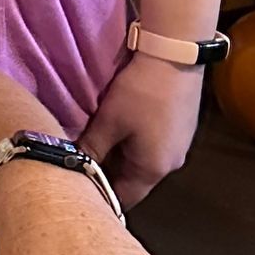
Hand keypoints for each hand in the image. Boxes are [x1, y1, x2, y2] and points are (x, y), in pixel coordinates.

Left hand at [78, 53, 203, 206]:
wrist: (175, 56)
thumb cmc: (141, 93)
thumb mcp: (108, 121)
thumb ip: (91, 149)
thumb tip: (73, 167)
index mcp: (153, 170)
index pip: (124, 198)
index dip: (101, 197)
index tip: (79, 190)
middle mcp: (170, 164)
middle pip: (134, 181)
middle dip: (109, 175)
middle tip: (82, 164)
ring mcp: (179, 146)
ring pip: (142, 163)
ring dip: (121, 158)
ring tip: (96, 146)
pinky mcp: (180, 130)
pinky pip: (153, 147)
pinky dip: (134, 144)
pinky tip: (119, 129)